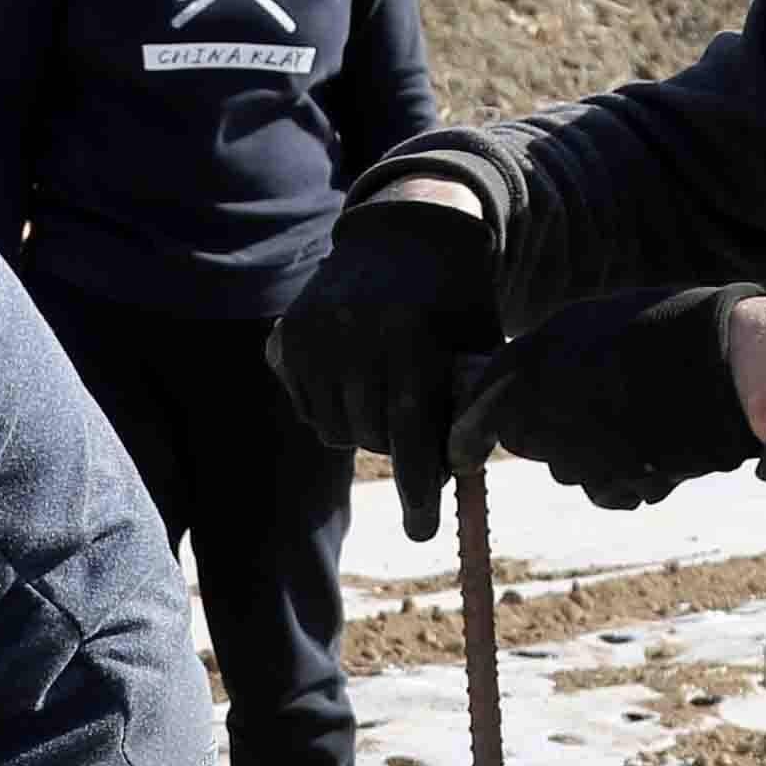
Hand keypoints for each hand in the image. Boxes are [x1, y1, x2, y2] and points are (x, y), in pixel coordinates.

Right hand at [273, 184, 504, 542]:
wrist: (409, 233)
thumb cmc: (458, 302)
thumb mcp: (479, 344)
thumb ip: (473, 404)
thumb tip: (461, 472)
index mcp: (409, 334)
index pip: (410, 430)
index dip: (417, 485)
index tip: (422, 531)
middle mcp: (354, 332)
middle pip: (371, 437)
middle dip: (397, 448)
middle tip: (416, 433)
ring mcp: (314, 333)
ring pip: (333, 430)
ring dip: (362, 429)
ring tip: (386, 396)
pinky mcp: (286, 336)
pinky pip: (306, 408)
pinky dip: (331, 408)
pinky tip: (355, 378)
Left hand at [448, 286, 758, 509]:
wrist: (726, 363)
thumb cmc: (667, 328)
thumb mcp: (594, 322)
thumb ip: (551, 356)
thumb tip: (529, 385)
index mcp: (529, 364)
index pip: (479, 410)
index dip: (468, 435)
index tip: (461, 456)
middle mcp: (541, 413)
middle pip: (528, 442)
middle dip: (550, 433)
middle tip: (599, 406)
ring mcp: (577, 455)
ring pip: (570, 469)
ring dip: (595, 455)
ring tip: (643, 418)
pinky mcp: (615, 485)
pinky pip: (610, 490)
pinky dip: (629, 478)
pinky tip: (661, 449)